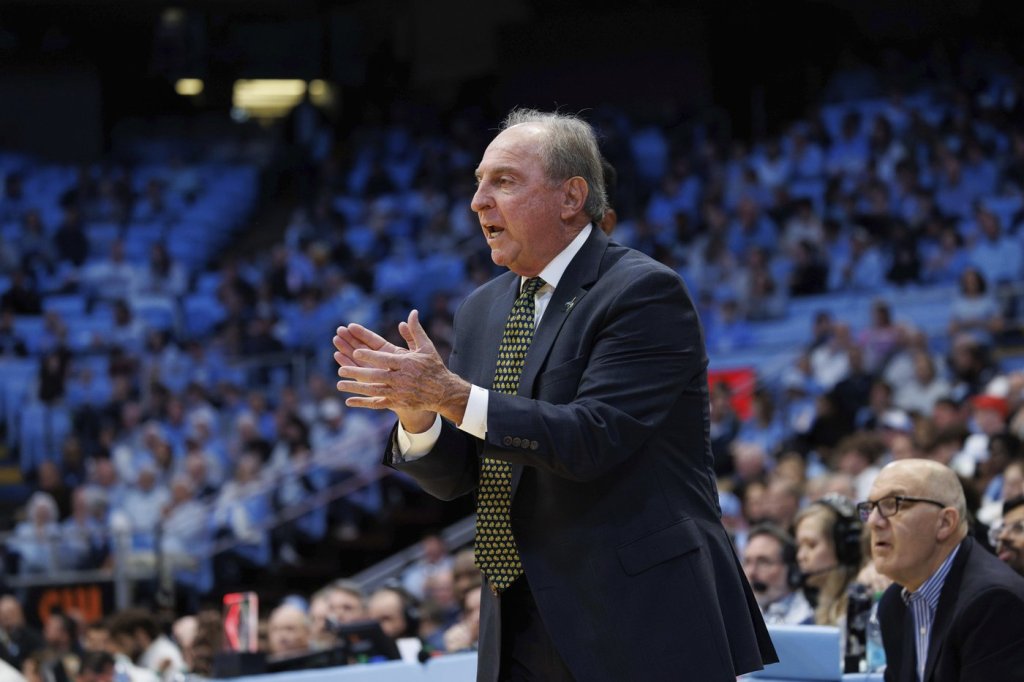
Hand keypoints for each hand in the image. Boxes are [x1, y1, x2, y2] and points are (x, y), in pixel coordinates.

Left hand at [334, 310, 469, 430]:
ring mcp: (399, 393)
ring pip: (374, 391)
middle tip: (341, 369)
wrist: (444, 392)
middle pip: (377, 376)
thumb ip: (415, 331)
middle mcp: (402, 379)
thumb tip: (412, 313)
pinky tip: (349, 402)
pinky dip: (363, 403)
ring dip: (356, 388)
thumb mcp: (426, 347)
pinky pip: (378, 404)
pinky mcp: (398, 403)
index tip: (356, 352)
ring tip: (339, 383)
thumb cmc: (433, 367)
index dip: (371, 356)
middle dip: (358, 373)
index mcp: (407, 364)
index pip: (385, 359)